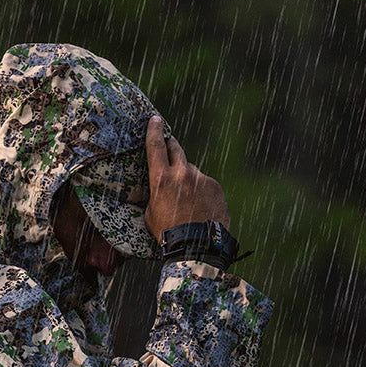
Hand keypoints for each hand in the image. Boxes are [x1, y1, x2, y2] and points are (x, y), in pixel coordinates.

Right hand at [144, 115, 230, 241]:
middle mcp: (181, 173)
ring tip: (188, 202)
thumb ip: (155, 194)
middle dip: (171, 146)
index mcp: (161, 179)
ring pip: (191, 171)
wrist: (197, 247)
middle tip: (169, 148)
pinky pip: (206, 184)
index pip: (155, 146)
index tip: (155, 120)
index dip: (154, 130)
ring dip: (188, 179)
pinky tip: (201, 207)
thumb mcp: (151, 214)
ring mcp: (200, 178)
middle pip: (175, 148)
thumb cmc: (169, 234)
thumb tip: (160, 189)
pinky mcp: (214, 186)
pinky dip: (202, 191)